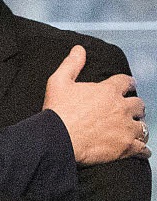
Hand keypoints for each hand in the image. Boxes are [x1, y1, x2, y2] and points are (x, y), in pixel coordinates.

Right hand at [43, 45, 149, 163]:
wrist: (57, 139)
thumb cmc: (57, 111)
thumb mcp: (58, 81)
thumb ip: (72, 64)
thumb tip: (79, 49)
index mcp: (107, 91)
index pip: (126, 82)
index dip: (128, 83)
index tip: (129, 86)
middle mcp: (121, 108)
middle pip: (139, 105)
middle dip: (136, 107)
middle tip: (131, 110)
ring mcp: (125, 128)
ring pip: (142, 127)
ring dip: (139, 127)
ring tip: (135, 130)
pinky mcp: (126, 147)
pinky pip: (143, 149)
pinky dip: (143, 150)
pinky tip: (141, 150)